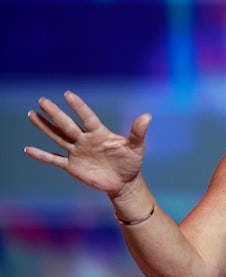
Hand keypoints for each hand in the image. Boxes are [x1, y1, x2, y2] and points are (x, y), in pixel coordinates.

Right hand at [25, 91, 151, 197]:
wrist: (124, 181)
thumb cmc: (131, 161)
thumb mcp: (136, 147)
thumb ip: (138, 132)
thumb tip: (147, 115)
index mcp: (99, 133)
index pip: (87, 117)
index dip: (79, 107)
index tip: (68, 95)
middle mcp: (85, 139)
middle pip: (67, 125)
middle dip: (55, 114)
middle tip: (42, 100)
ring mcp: (77, 151)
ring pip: (57, 137)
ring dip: (45, 127)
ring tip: (32, 114)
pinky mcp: (72, 166)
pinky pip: (54, 159)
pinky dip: (42, 156)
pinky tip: (28, 149)